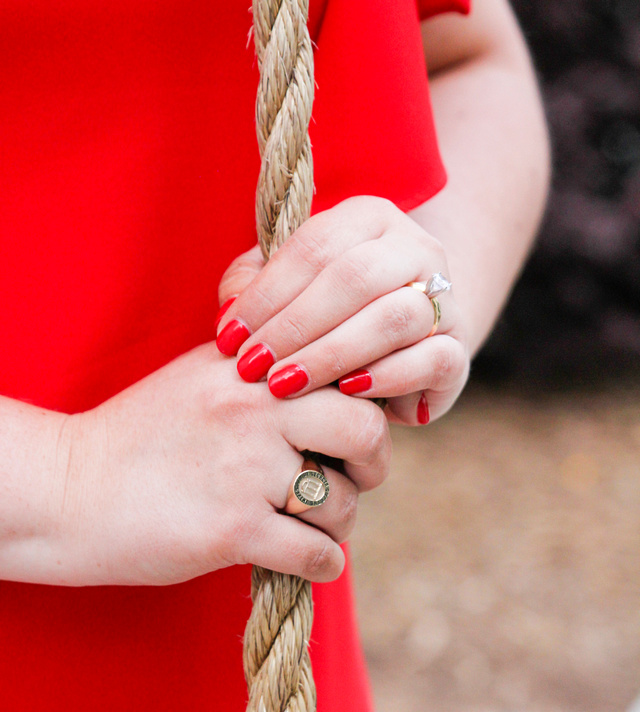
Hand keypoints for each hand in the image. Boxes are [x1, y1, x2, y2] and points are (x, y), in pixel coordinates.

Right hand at [62, 343, 390, 585]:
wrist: (68, 491)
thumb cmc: (139, 437)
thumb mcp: (200, 376)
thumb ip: (262, 371)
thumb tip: (330, 379)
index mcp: (249, 368)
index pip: (344, 376)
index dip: (365, 407)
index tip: (353, 434)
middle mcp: (254, 411)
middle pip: (364, 431)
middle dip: (373, 463)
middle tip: (357, 477)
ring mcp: (245, 471)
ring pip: (343, 502)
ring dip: (338, 523)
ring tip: (308, 525)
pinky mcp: (233, 531)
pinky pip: (317, 553)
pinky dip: (323, 564)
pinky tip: (305, 559)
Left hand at [216, 195, 469, 425]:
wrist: (392, 353)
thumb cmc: (323, 317)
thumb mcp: (283, 293)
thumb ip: (251, 288)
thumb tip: (229, 315)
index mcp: (369, 218)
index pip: (314, 246)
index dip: (267, 294)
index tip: (229, 337)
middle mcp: (416, 248)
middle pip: (355, 278)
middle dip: (295, 327)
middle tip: (253, 367)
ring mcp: (447, 298)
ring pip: (394, 317)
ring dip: (332, 354)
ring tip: (286, 384)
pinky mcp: (458, 351)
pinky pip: (431, 359)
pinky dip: (387, 376)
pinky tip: (347, 392)